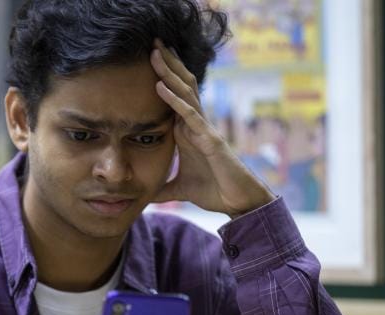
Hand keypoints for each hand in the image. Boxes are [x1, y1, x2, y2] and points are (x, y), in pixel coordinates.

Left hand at [150, 39, 275, 218]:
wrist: (239, 203)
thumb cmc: (216, 192)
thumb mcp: (181, 190)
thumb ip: (164, 189)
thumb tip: (145, 197)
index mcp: (188, 133)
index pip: (174, 99)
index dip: (163, 78)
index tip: (148, 60)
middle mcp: (196, 126)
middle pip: (181, 88)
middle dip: (167, 66)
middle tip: (152, 42)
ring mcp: (204, 130)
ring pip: (186, 94)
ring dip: (169, 73)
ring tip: (155, 53)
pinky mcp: (211, 140)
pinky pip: (191, 116)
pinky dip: (175, 101)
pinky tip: (161, 86)